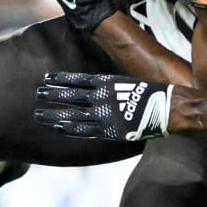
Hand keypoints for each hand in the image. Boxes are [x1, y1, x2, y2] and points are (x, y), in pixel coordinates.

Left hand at [34, 72, 172, 140]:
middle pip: (71, 94)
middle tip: (37, 94)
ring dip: (55, 113)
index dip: (61, 79)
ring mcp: (105, 113)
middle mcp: (103, 96)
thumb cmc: (154, 93)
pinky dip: (71, 127)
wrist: (169, 107)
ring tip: (38, 113)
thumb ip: (114, 84)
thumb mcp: (131, 81)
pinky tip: (58, 126)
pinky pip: (86, 129)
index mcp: (108, 82)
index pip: (78, 79)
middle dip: (53, 94)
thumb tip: (103, 83)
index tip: (46, 78)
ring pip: (74, 113)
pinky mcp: (111, 128)